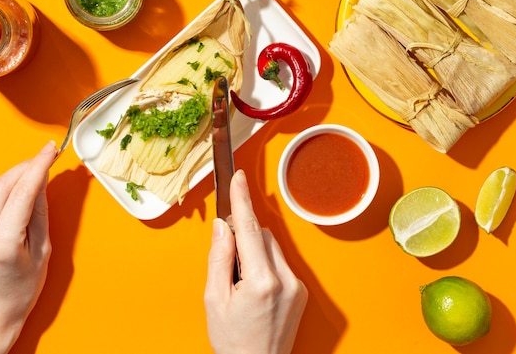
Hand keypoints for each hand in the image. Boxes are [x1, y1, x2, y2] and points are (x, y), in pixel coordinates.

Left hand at [0, 142, 56, 353]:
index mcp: (3, 244)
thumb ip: (40, 210)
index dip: (38, 165)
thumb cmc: (21, 287)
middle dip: (24, 170)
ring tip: (18, 200)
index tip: (49, 151)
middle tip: (41, 166)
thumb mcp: (43, 250)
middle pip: (2, 185)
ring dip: (5, 184)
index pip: (23, 191)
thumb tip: (41, 177)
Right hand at [204, 169, 307, 353]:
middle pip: (261, 235)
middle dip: (242, 237)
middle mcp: (286, 280)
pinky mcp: (301, 292)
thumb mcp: (214, 299)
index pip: (249, 229)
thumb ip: (218, 258)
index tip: (238, 177)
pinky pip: (280, 262)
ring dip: (254, 251)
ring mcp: (297, 286)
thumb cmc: (233, 341)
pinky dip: (265, 264)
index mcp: (262, 281)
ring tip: (240, 282)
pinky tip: (254, 287)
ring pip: (272, 247)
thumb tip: (222, 226)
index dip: (242, 200)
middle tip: (226, 259)